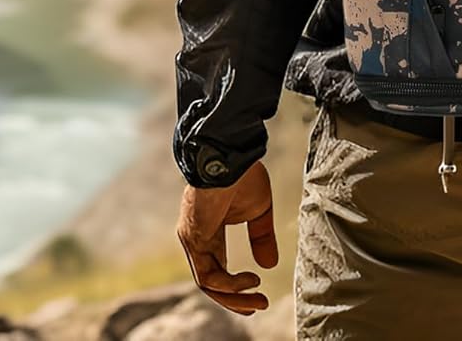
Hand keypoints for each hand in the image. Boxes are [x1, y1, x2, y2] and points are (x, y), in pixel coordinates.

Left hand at [177, 160, 277, 315]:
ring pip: (208, 283)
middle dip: (234, 299)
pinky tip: (250, 280)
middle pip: (211, 281)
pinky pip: (208, 275)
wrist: (231, 154)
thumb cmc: (243, 174)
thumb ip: (261, 237)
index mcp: (211, 230)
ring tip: (258, 298)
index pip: (218, 269)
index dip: (236, 287)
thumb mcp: (259, 210)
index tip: (257, 295)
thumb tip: (269, 266)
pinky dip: (230, 284)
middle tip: (257, 307)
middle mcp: (197, 238)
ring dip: (234, 296)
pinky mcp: (193, 238)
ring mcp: (192, 238)